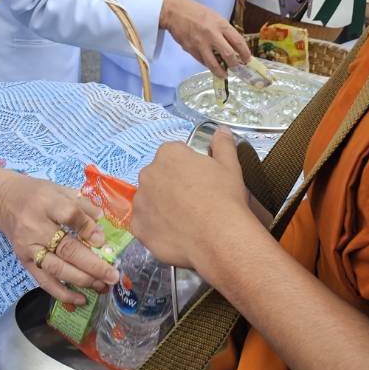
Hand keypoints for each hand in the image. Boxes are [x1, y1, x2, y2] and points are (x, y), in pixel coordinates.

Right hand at [0, 162, 116, 306]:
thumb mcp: (61, 190)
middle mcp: (35, 227)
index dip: (89, 229)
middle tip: (113, 275)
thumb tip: (102, 231)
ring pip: (57, 268)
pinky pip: (44, 281)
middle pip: (67, 248)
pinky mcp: (24, 261)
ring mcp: (29, 247)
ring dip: (82, 280)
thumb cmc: (39, 195)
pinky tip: (81, 299)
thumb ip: (83, 206)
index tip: (103, 241)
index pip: (70, 215)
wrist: (4, 201)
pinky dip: (63, 293)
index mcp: (47, 203)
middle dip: (93, 265)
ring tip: (102, 287)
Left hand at [131, 129, 258, 280]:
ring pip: (149, 201)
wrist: (219, 238)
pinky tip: (175, 234)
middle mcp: (148, 174)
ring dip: (161, 208)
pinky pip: (145, 225)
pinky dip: (156, 229)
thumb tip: (221, 131)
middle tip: (192, 202)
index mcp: (168, 154)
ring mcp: (140, 202)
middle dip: (170, 186)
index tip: (198, 181)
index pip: (172, 155)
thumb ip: (222, 145)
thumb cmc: (225, 198)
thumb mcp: (230, 166)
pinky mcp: (138, 227)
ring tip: (184, 221)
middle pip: (158, 177)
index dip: (186, 168)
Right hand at [159, 0, 251, 76]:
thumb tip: (232, 44)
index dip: (245, 53)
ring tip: (224, 75)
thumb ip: (223, 30)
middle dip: (235, 65)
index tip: (247, 59)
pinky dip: (208, 65)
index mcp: (220, 24)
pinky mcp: (191, 50)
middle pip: (229, 55)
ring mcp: (200, 44)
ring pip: (214, 64)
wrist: (174, 12)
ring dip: (221, 72)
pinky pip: (202, 61)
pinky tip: (211, 65)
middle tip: (238, 68)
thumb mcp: (214, 16)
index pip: (238, 42)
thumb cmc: (195, 11)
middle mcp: (212, 35)